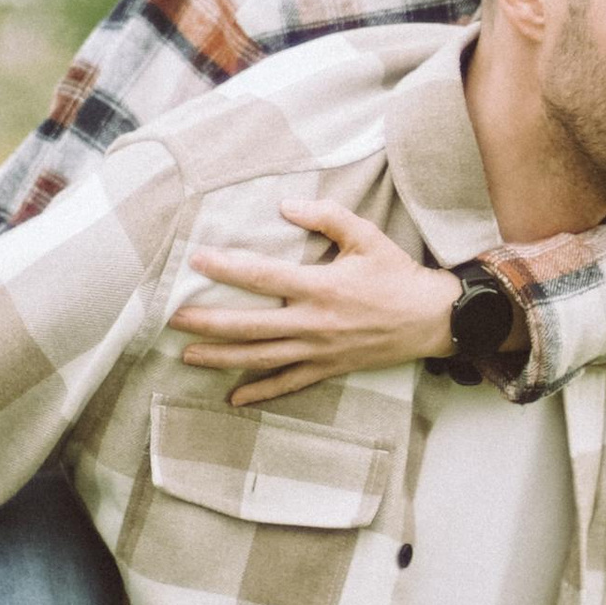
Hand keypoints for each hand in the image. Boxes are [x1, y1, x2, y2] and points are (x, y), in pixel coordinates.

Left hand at [172, 200, 456, 399]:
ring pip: (262, 358)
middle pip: (251, 325)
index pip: (263, 277)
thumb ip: (326, 217)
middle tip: (173, 318)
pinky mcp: (328, 369)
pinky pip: (289, 384)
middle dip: (209, 323)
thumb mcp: (366, 236)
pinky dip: (260, 393)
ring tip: (187, 355)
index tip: (196, 260)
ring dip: (222, 358)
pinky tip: (233, 398)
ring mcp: (319, 350)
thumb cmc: (397, 274)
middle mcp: (315, 322)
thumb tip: (285, 206)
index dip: (227, 268)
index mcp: (321, 286)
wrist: (431, 319)